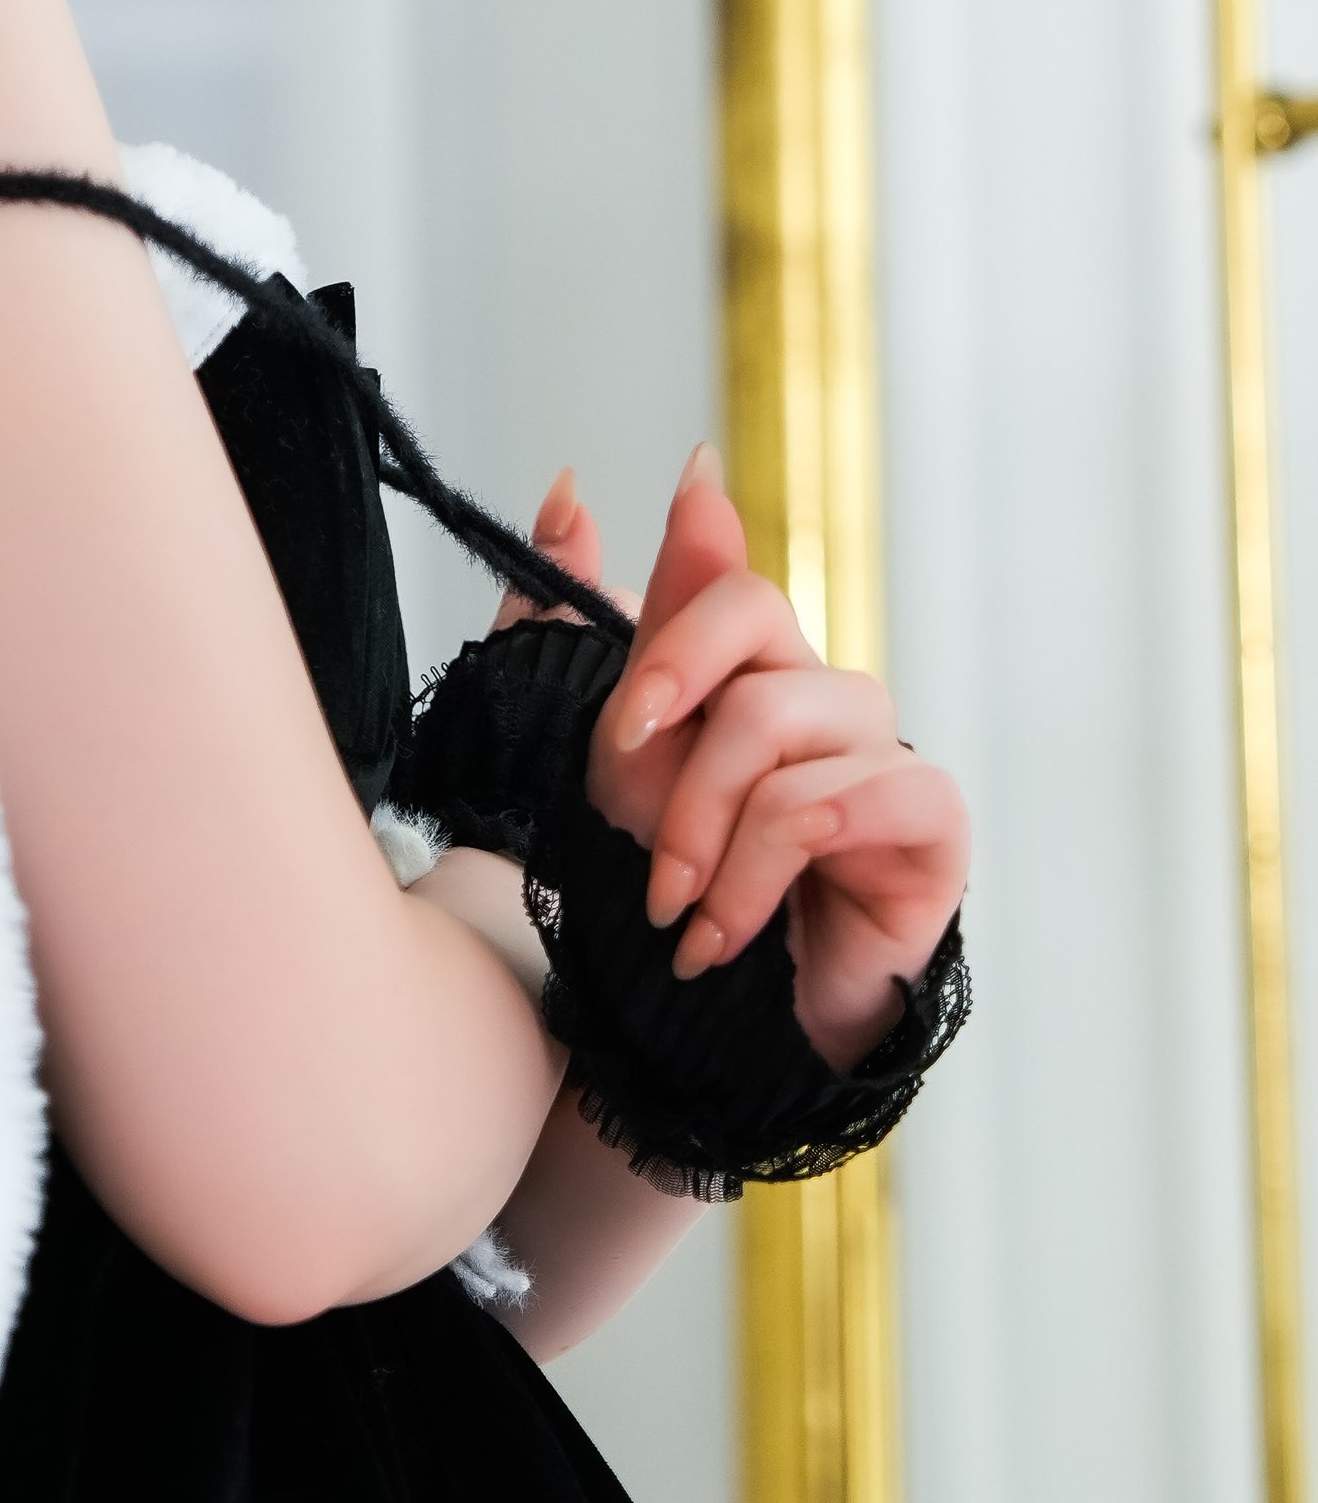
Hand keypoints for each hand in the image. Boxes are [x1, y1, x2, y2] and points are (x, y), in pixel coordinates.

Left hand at [514, 452, 968, 1068]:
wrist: (712, 1017)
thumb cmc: (669, 880)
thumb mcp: (607, 747)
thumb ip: (584, 613)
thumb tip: (570, 486)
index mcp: (758, 664)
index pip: (733, 586)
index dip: (676, 645)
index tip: (626, 725)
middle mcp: (830, 693)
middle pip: (756, 670)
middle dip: (678, 781)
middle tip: (649, 870)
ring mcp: (886, 752)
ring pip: (786, 742)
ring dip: (714, 849)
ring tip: (686, 922)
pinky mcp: (932, 822)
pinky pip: (855, 799)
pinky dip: (770, 872)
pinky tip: (733, 935)